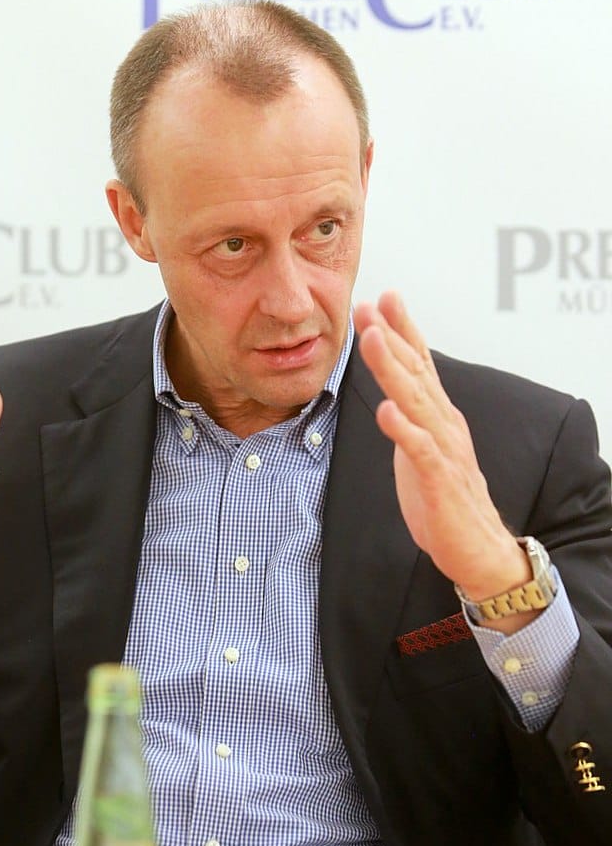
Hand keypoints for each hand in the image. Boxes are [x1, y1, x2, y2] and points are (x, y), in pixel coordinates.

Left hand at [353, 293, 533, 630]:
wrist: (476, 548)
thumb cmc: (443, 497)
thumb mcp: (421, 446)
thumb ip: (410, 416)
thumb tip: (390, 389)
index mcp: (437, 415)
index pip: (420, 363)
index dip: (402, 330)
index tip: (383, 297)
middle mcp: (443, 423)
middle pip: (415, 372)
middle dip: (390, 337)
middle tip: (368, 305)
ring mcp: (443, 449)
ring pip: (415, 401)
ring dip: (392, 369)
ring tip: (372, 339)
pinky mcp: (439, 480)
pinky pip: (420, 451)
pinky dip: (404, 430)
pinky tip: (387, 411)